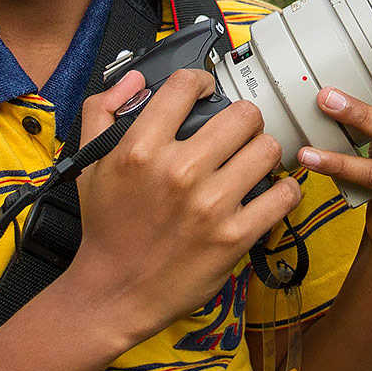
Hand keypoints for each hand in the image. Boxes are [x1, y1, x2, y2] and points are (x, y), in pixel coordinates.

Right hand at [63, 68, 300, 344]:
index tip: (206, 92)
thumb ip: (103, 110)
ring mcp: (210, 205)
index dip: (201, 81)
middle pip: (242, 114)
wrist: (114, 292)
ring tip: (251, 162)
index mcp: (140, 149)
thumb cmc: (106, 227)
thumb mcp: (89, 164)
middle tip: (236, 133)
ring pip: (268, 148)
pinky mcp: (235, 237)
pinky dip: (282, 191)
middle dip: (242, 120)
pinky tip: (268, 192)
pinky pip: (282, 195)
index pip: (185, 86)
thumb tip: (134, 78)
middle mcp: (178, 172)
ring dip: (263, 152)